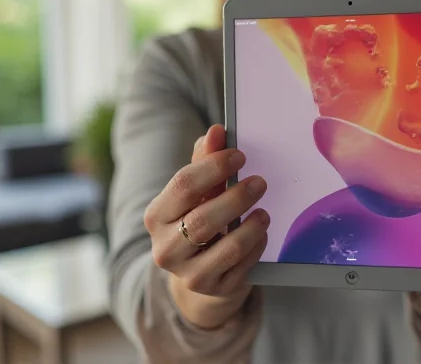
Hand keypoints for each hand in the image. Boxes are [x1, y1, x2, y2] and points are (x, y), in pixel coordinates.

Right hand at [143, 124, 268, 328]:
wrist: (199, 269)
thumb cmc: (198, 217)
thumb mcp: (198, 191)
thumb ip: (205, 160)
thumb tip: (217, 131)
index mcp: (156, 216)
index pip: (184, 186)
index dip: (214, 167)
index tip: (240, 156)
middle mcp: (165, 248)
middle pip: (203, 219)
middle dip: (237, 197)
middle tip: (260, 182)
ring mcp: (189, 274)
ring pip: (227, 248)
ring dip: (251, 226)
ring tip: (264, 211)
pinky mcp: (213, 289)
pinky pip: (242, 266)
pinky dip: (255, 246)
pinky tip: (261, 232)